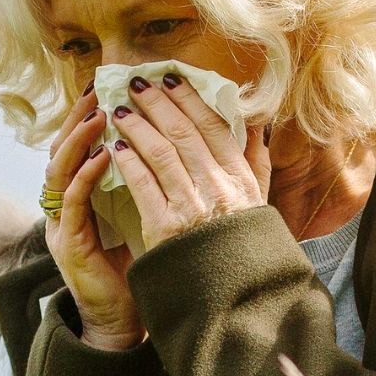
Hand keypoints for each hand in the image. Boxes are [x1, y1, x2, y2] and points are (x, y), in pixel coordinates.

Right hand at [41, 86, 144, 349]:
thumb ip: (154, 178)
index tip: (114, 85)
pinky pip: (72, 201)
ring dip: (79, 138)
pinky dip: (86, 175)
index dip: (94, 112)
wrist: (127, 318)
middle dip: (81, 114)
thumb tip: (185, 142)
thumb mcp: (149, 212)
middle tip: (100, 88)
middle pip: (63, 146)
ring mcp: (63, 223)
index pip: (83, 143)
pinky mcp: (69, 243)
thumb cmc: (141, 264)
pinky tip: (104, 156)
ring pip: (59, 167)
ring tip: (100, 114)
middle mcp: (67, 204)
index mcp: (85, 194)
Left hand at [106, 71, 272, 250]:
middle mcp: (218, 188)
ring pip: (161, 153)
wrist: (231, 296)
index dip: (191, 100)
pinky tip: (116, 147)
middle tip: (137, 83)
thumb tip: (256, 123)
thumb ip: (257, 162)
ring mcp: (192, 207)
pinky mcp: (166, 228)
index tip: (172, 80)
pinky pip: (143, 185)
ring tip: (120, 109)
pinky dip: (129, 162)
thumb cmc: (242, 247)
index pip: (214, 127)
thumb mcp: (259, 202)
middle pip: (184, 134)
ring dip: (138, 126)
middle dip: (158, 104)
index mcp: (240, 179)